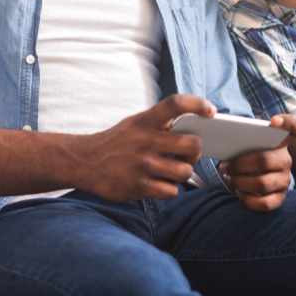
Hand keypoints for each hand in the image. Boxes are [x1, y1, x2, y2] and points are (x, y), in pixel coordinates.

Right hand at [74, 93, 215, 201]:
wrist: (84, 162)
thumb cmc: (116, 142)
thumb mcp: (135, 123)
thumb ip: (160, 123)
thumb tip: (193, 126)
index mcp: (146, 120)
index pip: (176, 104)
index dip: (198, 104)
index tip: (211, 112)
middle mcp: (146, 140)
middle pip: (192, 145)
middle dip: (195, 152)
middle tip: (187, 154)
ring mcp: (143, 164)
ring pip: (185, 171)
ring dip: (181, 173)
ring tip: (170, 170)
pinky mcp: (139, 186)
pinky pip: (172, 191)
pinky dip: (169, 189)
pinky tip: (159, 184)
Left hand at [217, 114, 295, 211]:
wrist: (255, 178)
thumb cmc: (248, 157)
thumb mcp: (248, 145)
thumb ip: (242, 139)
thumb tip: (222, 140)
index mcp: (281, 141)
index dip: (288, 122)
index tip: (273, 121)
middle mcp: (286, 160)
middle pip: (264, 160)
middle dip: (239, 165)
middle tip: (226, 165)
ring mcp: (285, 179)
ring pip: (261, 184)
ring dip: (239, 182)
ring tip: (230, 178)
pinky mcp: (280, 198)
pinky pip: (264, 203)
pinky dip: (247, 199)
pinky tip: (239, 192)